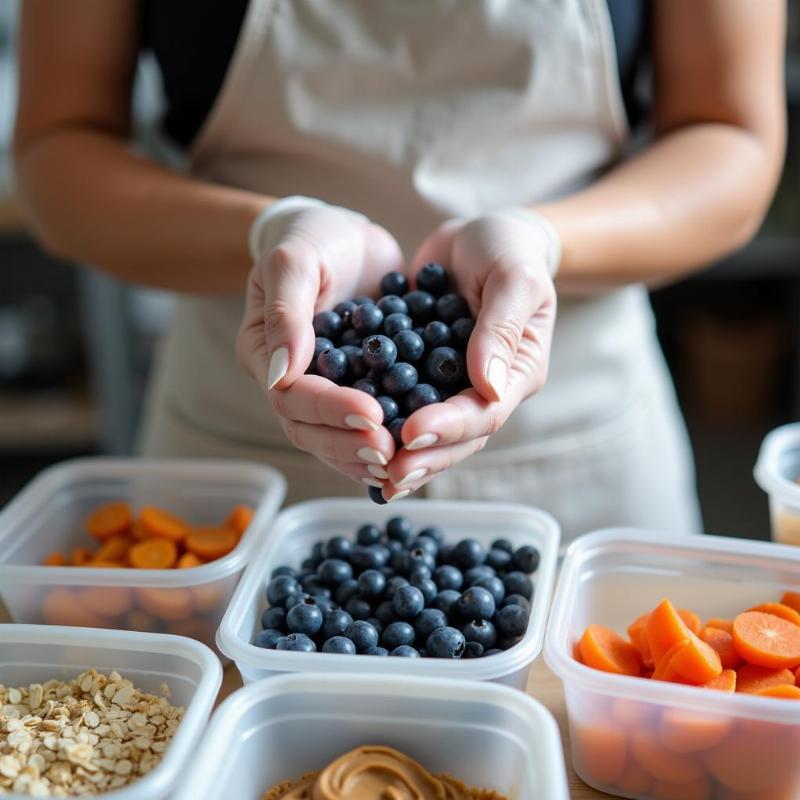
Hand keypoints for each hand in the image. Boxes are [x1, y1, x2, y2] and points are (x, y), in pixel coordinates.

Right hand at [237, 197, 403, 484]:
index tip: (371, 414)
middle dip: (349, 443)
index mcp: (263, 354)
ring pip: (335, 438)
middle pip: (310, 429)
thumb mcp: (294, 260)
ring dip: (364, 455)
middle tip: (390, 450)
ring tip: (400, 463)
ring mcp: (322, 389)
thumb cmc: (311, 237)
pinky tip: (412, 453)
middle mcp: (288, 381)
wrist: (342, 235)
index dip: (330, 409)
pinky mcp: (356, 387)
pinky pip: (364, 425)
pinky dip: (384, 442)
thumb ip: (286, 312)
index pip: (292, 396)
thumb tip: (279, 376)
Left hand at [382, 210, 557, 498]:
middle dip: (423, 456)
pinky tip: (350, 434)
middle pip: (457, 437)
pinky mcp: (422, 373)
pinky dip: (380, 419)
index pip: (485, 413)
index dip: (449, 428)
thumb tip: (489, 387)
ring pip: (428, 429)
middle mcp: (485, 389)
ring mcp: (452, 384)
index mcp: (516, 373)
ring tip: (369, 471)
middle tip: (386, 473)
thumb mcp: (513, 277)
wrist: (479, 234)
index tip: (411, 432)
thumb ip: (500, 329)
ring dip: (400, 452)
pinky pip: (402, 402)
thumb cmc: (507, 248)